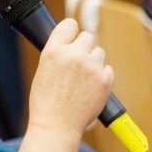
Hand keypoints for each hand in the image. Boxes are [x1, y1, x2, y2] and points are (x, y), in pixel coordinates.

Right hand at [27, 18, 113, 137]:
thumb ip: (58, 52)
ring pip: (99, 52)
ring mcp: (91, 67)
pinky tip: (90, 88)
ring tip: (82, 80)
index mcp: (53, 50)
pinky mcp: (105, 80)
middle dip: (84, 47)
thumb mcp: (44, 68)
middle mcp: (73, 54)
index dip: (71, 32)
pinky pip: (108, 69)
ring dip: (94, 62)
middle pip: (88, 36)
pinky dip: (102, 77)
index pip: (70, 24)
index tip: (71, 39)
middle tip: (77, 64)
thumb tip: (73, 42)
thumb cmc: (46, 100)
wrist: (56, 126)